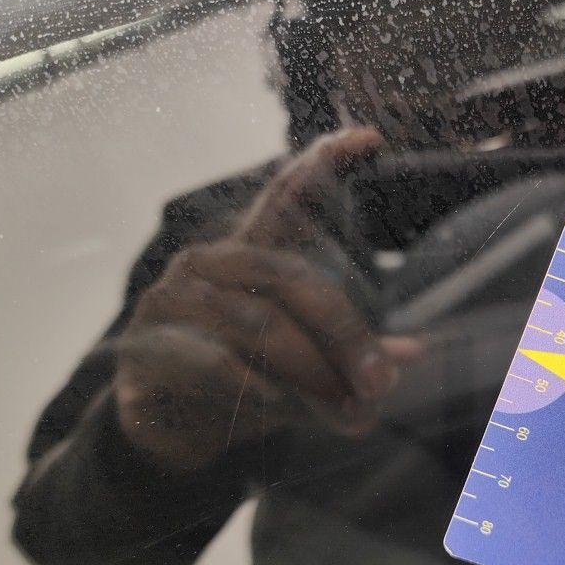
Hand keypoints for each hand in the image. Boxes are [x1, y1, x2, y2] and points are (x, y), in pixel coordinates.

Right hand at [114, 128, 422, 471]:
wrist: (163, 428)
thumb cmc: (240, 378)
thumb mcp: (302, 365)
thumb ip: (348, 353)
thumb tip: (416, 351)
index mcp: (248, 258)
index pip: (284, 199)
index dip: (322, 164)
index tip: (370, 137)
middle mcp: (208, 265)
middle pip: (291, 278)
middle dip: (346, 334)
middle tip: (381, 383)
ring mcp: (171, 302)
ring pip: (258, 325)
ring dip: (311, 372)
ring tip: (347, 411)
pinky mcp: (147, 348)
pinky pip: (212, 364)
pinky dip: (255, 388)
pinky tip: (280, 405)